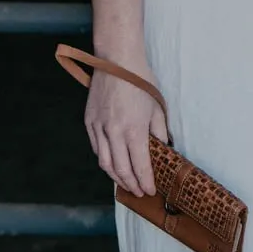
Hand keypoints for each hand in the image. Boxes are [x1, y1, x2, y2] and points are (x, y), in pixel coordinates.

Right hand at [84, 65, 169, 197]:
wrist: (117, 59)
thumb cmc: (141, 81)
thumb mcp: (157, 107)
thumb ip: (159, 132)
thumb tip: (163, 150)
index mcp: (134, 129)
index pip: (140, 166)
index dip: (146, 182)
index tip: (151, 191)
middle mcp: (114, 132)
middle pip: (121, 170)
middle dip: (131, 185)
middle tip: (139, 192)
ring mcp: (99, 127)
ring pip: (105, 163)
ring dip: (116, 178)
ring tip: (126, 184)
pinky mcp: (90, 121)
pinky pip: (97, 148)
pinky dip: (105, 160)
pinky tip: (113, 165)